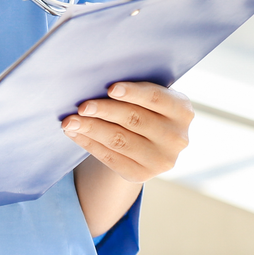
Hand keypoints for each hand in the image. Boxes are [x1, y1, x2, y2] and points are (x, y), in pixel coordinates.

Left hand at [62, 81, 192, 181]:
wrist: (152, 142)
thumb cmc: (147, 107)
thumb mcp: (153, 96)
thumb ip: (137, 89)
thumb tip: (98, 80)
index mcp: (182, 110)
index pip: (156, 98)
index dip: (133, 92)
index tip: (110, 88)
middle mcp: (176, 138)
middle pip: (134, 120)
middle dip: (104, 111)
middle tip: (81, 106)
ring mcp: (161, 160)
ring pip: (119, 140)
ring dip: (91, 129)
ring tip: (70, 121)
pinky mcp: (141, 175)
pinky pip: (110, 158)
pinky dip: (89, 144)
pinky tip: (76, 134)